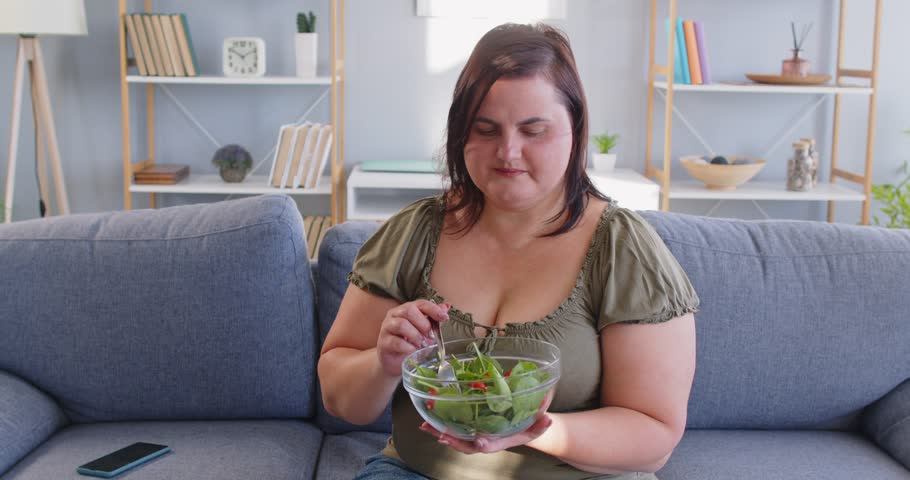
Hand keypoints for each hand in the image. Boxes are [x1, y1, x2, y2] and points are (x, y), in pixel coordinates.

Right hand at [376, 300, 448, 376]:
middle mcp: (395, 315)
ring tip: (421, 344)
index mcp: (406, 309)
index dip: (433, 309)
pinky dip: (408, 347)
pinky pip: (396, 342)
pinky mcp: (383, 342)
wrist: (394, 361)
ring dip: (415, 336)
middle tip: (429, 336)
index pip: (420, 303)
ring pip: (401, 324)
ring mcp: (387, 328)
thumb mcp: (424, 331)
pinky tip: (413, 351)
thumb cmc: (410, 343)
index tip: (444, 317)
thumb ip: (433, 319)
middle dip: (423, 323)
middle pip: (408, 310)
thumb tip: (446, 307)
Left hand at [419, 414, 552, 453]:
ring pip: (456, 437)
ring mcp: (475, 434)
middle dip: (454, 440)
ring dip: (440, 433)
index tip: (480, 442)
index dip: (485, 444)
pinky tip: (427, 418)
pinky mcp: (469, 426)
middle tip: (441, 435)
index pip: (493, 445)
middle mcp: (485, 440)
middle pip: (467, 444)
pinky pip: (453, 427)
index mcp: (501, 440)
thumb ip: (543, 424)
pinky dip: (439, 424)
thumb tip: (548, 419)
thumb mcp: (538, 425)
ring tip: (425, 427)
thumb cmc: (529, 425)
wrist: (523, 426)